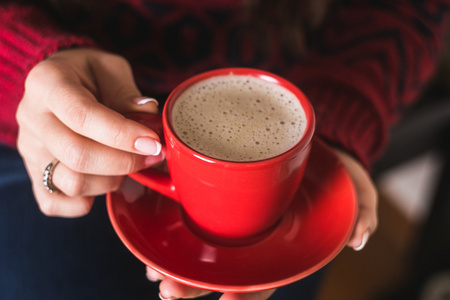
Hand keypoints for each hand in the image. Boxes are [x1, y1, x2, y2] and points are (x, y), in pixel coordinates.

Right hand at [16, 48, 161, 216]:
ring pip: (71, 183)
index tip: (153, 142)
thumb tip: (147, 119)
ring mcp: (30, 150)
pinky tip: (104, 181)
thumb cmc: (89, 75)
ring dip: (112, 180)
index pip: (82, 116)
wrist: (59, 84)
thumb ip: (127, 93)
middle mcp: (31, 118)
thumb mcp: (111, 68)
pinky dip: (85, 202)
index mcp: (47, 84)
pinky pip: (55, 203)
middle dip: (125, 161)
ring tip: (129, 164)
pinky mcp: (34, 173)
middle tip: (153, 155)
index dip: (122, 134)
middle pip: (77, 155)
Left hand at [144, 148, 377, 298]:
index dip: (243, 296)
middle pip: (224, 274)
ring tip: (157, 273)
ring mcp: (238, 224)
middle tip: (170, 289)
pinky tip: (157, 244)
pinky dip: (175, 239)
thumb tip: (358, 236)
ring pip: (205, 257)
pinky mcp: (223, 201)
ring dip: (179, 269)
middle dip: (195, 288)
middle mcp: (256, 241)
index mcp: (281, 246)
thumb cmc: (332, 175)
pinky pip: (196, 224)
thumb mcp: (353, 187)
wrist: (314, 149)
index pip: (262, 280)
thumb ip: (361, 209)